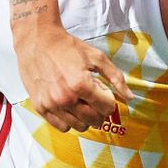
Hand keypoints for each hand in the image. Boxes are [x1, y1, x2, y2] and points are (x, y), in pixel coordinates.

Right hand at [15, 22, 131, 132]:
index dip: (109, 101)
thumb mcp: (97, 57)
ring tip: (81, 103)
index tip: (103, 93)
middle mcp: (65, 98)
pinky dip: (69, 121)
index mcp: (81, 85)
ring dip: (85, 118)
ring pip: (79, 126)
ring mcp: (51, 104)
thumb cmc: (67, 47)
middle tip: (94, 99)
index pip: (106, 108)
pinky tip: (69, 108)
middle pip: (94, 120)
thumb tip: (130, 97)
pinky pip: (61, 127)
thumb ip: (116, 78)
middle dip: (100, 112)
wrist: (38, 40)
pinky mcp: (40, 107)